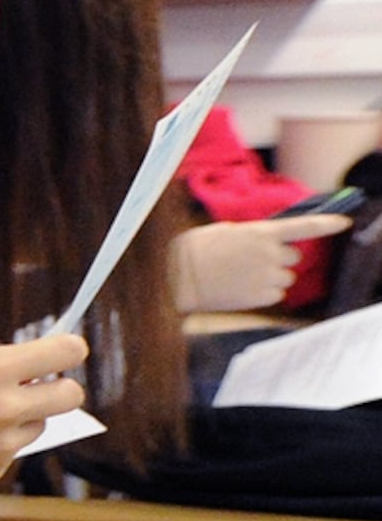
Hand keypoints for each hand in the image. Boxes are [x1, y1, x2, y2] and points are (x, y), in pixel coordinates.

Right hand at [0, 334, 89, 490]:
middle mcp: (7, 407)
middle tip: (38, 387)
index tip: (64, 350)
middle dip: (59, 389)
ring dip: (20, 420)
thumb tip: (32, 375)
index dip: (68, 349)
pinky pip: (9, 453)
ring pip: (38, 426)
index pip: (65, 352)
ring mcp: (4, 444)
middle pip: (70, 395)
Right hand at [170, 214, 346, 313]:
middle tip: (250, 261)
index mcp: (260, 232)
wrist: (175, 278)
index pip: (304, 226)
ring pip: (286, 278)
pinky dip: (261, 293)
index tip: (345, 223)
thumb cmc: (192, 251)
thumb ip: (251, 234)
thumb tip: (264, 242)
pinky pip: (275, 295)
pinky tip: (239, 289)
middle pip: (292, 256)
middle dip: (276, 258)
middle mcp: (270, 253)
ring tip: (240, 277)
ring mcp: (267, 276)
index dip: (328, 224)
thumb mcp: (222, 231)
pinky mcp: (263, 297)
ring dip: (269, 277)